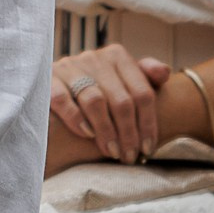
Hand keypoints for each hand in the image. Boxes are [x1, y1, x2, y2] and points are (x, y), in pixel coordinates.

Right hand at [48, 42, 168, 168]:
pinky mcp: (49, 78)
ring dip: (106, 131)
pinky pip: (63, 99)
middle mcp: (95, 58)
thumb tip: (165, 72)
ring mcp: (70, 66)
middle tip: (129, 156)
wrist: (58, 83)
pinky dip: (76, 118)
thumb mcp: (123, 78)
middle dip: (128, 133)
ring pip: (94, 101)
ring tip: (111, 151)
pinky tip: (87, 134)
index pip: (142, 93)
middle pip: (121, 100)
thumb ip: (145, 75)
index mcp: (117, 56)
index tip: (148, 149)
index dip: (148, 124)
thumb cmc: (99, 86)